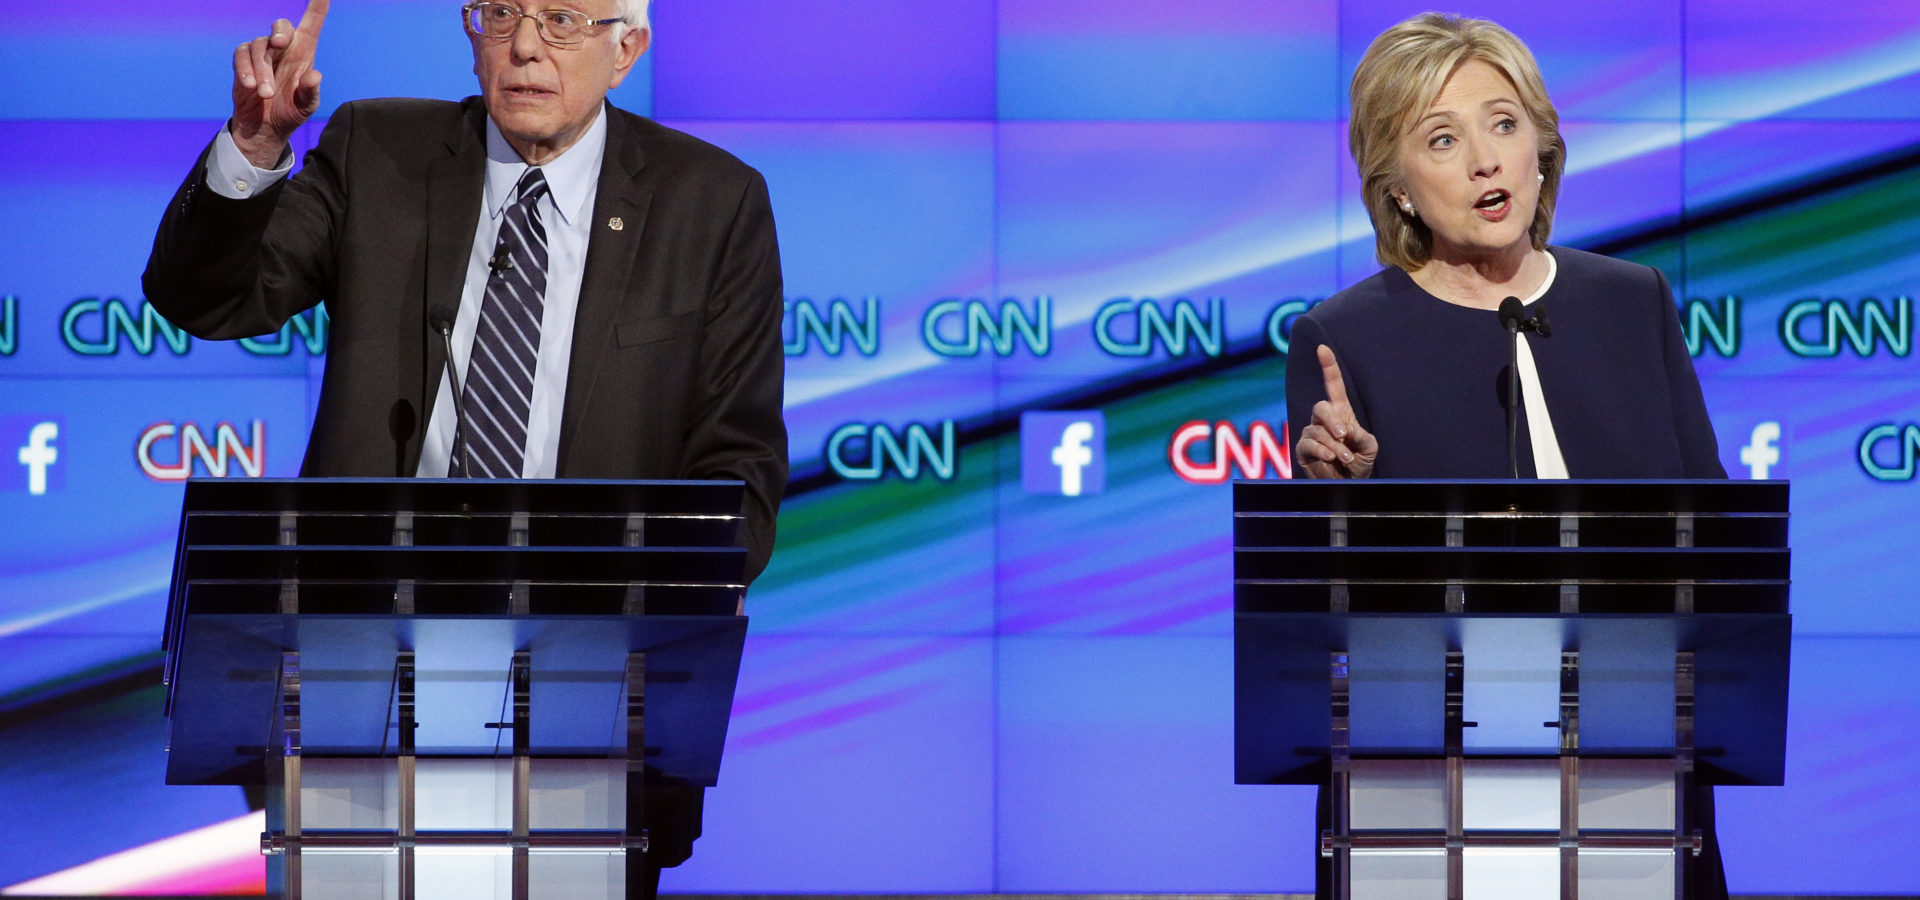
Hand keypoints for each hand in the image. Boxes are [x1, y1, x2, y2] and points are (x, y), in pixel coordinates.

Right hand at [230, 0, 328, 168]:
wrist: (266, 128)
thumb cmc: (291, 112)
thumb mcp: (306, 106)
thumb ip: (310, 91)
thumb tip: (315, 76)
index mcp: (304, 53)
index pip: (312, 25)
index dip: (317, 8)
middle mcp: (283, 50)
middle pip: (281, 26)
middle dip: (279, 31)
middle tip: (280, 44)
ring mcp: (262, 54)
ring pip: (259, 46)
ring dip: (262, 69)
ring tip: (265, 94)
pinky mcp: (244, 62)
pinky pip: (241, 55)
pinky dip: (245, 69)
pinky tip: (251, 86)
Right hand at [1295, 345, 1378, 478]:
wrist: (1349, 484)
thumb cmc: (1360, 462)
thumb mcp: (1369, 448)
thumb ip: (1362, 436)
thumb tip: (1346, 431)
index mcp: (1341, 413)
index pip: (1334, 386)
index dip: (1329, 367)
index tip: (1323, 348)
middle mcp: (1324, 421)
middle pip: (1321, 407)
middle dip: (1332, 420)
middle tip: (1344, 435)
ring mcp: (1312, 434)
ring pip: (1316, 430)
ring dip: (1333, 445)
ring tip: (1345, 458)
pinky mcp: (1303, 450)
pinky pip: (1307, 444)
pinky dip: (1321, 450)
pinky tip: (1331, 457)